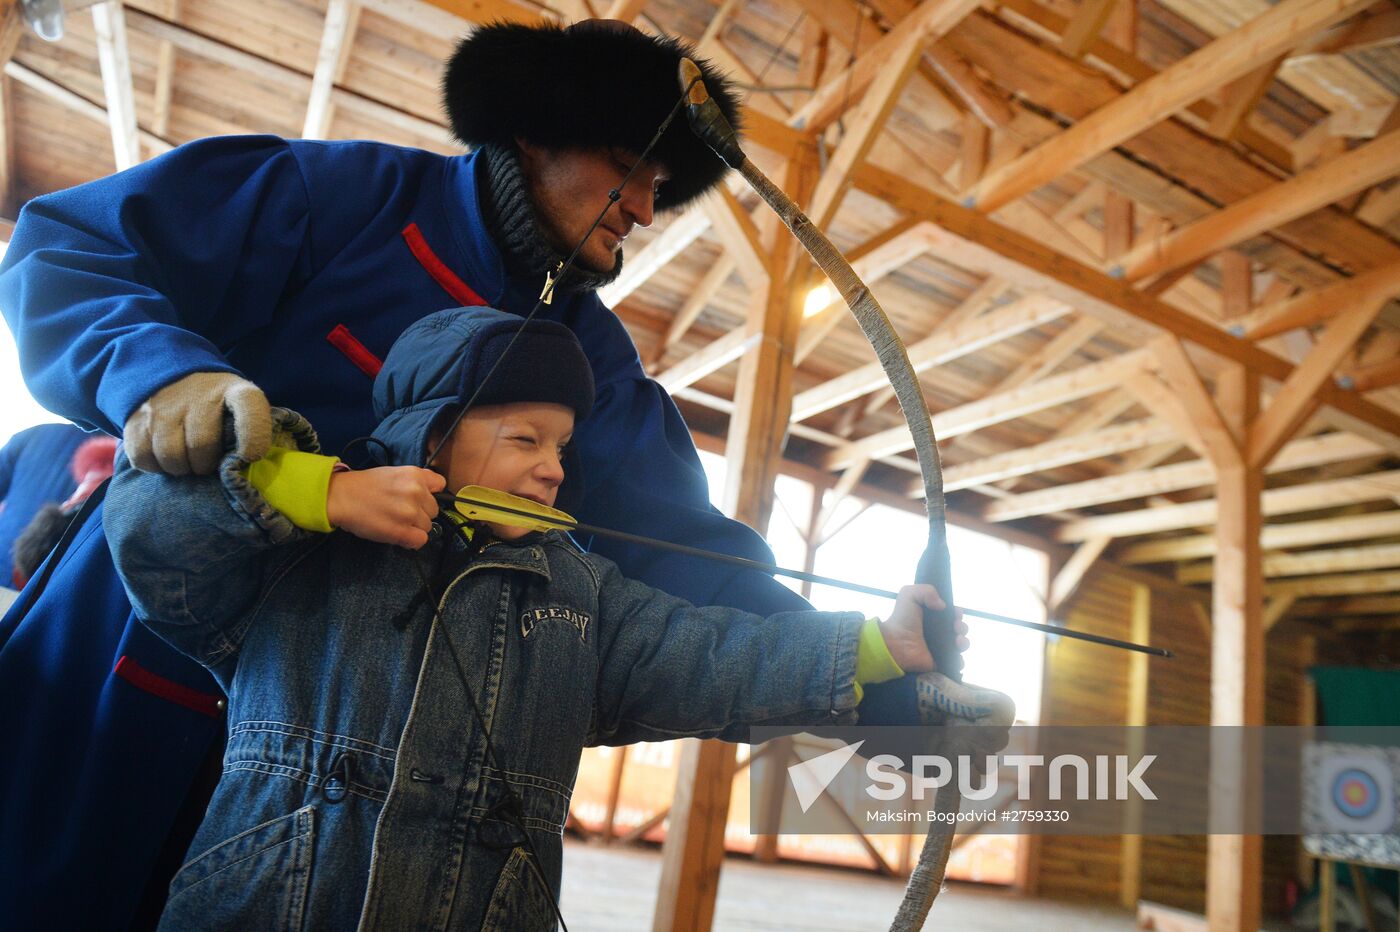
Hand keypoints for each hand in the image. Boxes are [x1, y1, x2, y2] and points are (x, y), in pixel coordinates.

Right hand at [124, 372, 269, 474]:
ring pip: (171, 457)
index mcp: (234, 391)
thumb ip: (249, 432)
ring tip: (186, 460)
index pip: (250, 409)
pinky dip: (154, 467)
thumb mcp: (240, 407)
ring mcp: (163, 405)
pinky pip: (144, 458)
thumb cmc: (215, 405)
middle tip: (206, 463)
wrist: (170, 375)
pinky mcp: (135, 419)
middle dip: (205, 465)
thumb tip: (242, 466)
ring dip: (180, 468)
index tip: (250, 456)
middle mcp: (198, 395)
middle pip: (201, 446)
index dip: (253, 437)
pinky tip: (163, 457)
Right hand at [327, 467, 445, 548]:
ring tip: (394, 522)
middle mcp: (416, 491)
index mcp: (415, 474)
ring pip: (427, 526)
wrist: (340, 496)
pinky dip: (411, 541)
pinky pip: (420, 541)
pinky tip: (399, 535)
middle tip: (400, 513)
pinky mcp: (402, 531)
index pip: (440, 484)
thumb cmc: (364, 485)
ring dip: (414, 527)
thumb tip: (430, 494)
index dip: (430, 494)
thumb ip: (414, 481)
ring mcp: (410, 512)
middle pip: (433, 510)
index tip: (419, 499)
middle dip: (420, 513)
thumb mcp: (393, 472)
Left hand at [880, 584, 968, 674]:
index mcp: (934, 617)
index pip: (953, 614)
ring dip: (964, 642)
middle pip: (960, 629)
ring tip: (957, 642)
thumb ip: (926, 590)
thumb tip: (943, 605)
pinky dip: (959, 659)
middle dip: (962, 627)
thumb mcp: (909, 594)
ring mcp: (941, 647)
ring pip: (962, 645)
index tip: (955, 614)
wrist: (895, 643)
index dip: (957, 614)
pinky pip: (957, 662)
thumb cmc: (902, 619)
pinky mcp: (941, 661)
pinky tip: (953, 653)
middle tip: (955, 628)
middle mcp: (939, 632)